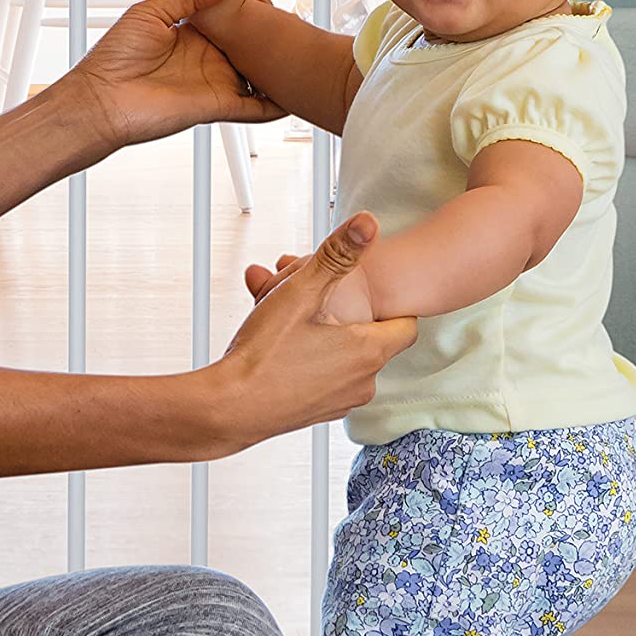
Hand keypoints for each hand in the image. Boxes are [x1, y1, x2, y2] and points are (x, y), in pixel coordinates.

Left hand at [67, 0, 285, 150]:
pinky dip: (276, 104)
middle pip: (249, 45)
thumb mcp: (150, 11)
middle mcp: (207, 58)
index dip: (245, 6)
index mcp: (192, 33)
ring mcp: (215, 82)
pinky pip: (255, 108)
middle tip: (284, 12)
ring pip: (258, 75)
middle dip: (268, 31)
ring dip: (278, 64)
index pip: (229, 18)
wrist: (100, 100)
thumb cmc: (114, 57)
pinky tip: (298, 94)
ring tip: (299, 45)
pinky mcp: (218, 106)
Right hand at [209, 212, 410, 447]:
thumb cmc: (263, 355)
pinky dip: (312, 357)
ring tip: (288, 314)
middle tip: (312, 293)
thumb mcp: (300, 293)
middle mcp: (363, 382)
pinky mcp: (319, 413)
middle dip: (344, 310)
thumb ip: (337, 255)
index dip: (391, 304)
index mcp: (369, 352)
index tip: (368, 292)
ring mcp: (341, 402)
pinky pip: (326, 376)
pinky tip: (281, 343)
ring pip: (344, 356)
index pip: (406, 324)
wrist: (229, 410)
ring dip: (325, 332)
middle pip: (369, 336)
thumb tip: (368, 223)